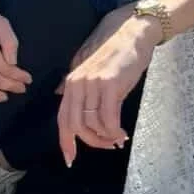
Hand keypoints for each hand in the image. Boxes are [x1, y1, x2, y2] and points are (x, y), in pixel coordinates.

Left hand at [57, 16, 160, 164]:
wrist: (132, 33)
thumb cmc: (114, 53)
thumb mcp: (88, 67)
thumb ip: (76, 85)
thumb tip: (60, 97)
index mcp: (71, 83)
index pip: (63, 119)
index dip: (66, 142)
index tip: (71, 160)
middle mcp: (77, 84)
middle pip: (76, 126)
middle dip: (92, 142)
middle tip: (107, 146)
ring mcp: (93, 84)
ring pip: (93, 124)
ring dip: (106, 137)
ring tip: (118, 138)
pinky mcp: (111, 84)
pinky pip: (109, 118)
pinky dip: (115, 131)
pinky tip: (122, 133)